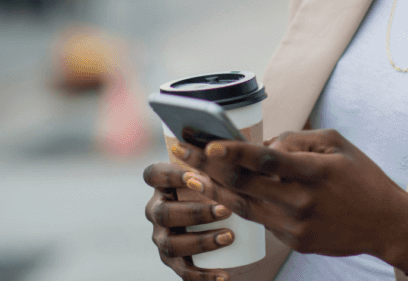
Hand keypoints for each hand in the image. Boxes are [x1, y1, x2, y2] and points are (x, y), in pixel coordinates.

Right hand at [142, 161, 240, 280]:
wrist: (221, 215)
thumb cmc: (224, 182)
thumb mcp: (222, 167)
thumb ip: (228, 154)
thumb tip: (254, 140)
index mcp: (163, 183)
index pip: (154, 174)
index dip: (171, 174)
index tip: (197, 174)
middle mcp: (156, 209)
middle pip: (163, 212)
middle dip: (195, 210)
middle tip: (226, 208)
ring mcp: (162, 236)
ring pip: (171, 243)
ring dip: (200, 240)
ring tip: (230, 236)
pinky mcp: (174, 260)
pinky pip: (184, 271)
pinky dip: (203, 275)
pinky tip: (224, 276)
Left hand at [172, 129, 407, 260]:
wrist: (386, 223)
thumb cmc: (363, 176)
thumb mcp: (338, 145)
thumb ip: (299, 140)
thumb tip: (264, 146)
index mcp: (315, 172)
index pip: (267, 161)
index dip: (235, 153)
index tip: (208, 144)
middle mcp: (302, 201)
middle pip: (244, 185)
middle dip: (207, 167)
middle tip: (180, 150)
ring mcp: (296, 226)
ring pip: (243, 206)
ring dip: (213, 188)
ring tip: (188, 172)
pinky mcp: (294, 242)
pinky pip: (261, 219)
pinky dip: (242, 203)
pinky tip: (222, 191)